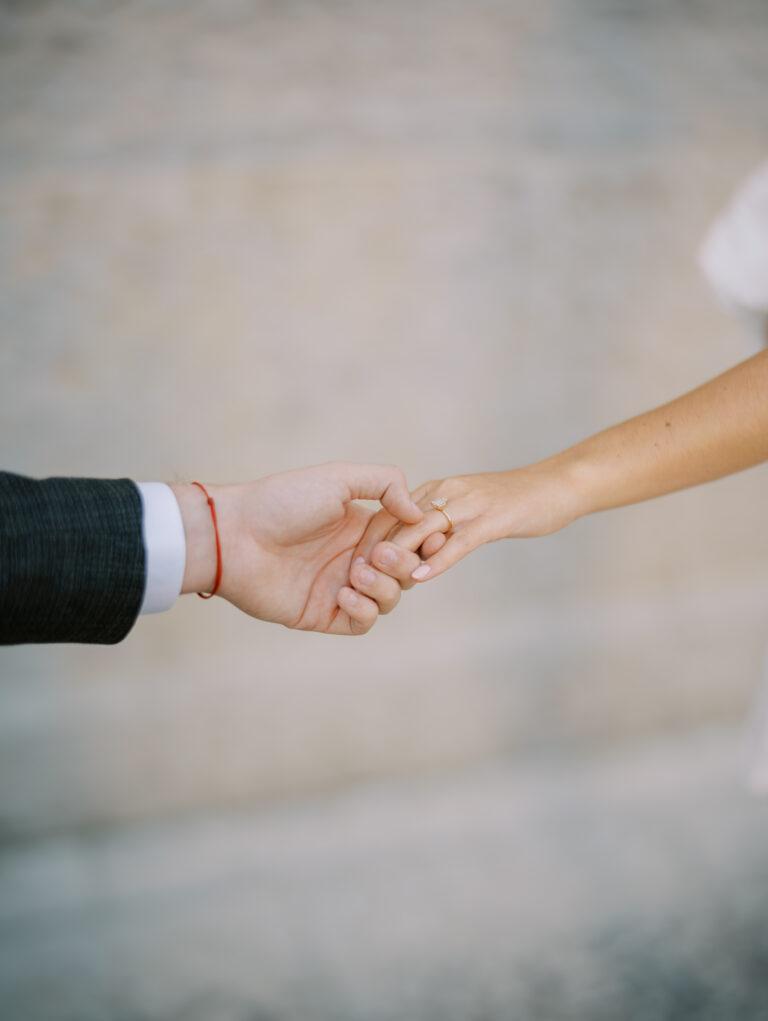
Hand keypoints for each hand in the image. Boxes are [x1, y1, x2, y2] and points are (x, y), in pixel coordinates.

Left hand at [172, 462, 422, 634]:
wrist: (235, 536)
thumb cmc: (282, 501)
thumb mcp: (338, 478)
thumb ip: (384, 482)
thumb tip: (417, 512)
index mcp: (361, 526)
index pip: (409, 539)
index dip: (421, 540)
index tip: (426, 536)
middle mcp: (355, 557)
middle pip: (406, 571)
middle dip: (403, 564)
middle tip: (377, 554)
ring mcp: (341, 587)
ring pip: (390, 599)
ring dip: (384, 587)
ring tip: (355, 572)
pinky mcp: (323, 614)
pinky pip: (362, 622)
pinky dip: (363, 609)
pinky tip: (343, 592)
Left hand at [357, 460, 581, 584]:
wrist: (559, 485)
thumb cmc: (515, 500)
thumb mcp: (467, 504)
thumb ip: (437, 519)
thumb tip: (413, 549)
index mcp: (435, 490)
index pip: (389, 511)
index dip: (367, 538)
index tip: (353, 564)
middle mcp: (445, 493)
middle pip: (397, 520)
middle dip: (371, 549)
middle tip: (352, 578)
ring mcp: (468, 505)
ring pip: (421, 530)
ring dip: (396, 556)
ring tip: (373, 579)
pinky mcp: (491, 520)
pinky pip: (459, 541)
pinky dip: (437, 560)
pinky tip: (420, 578)